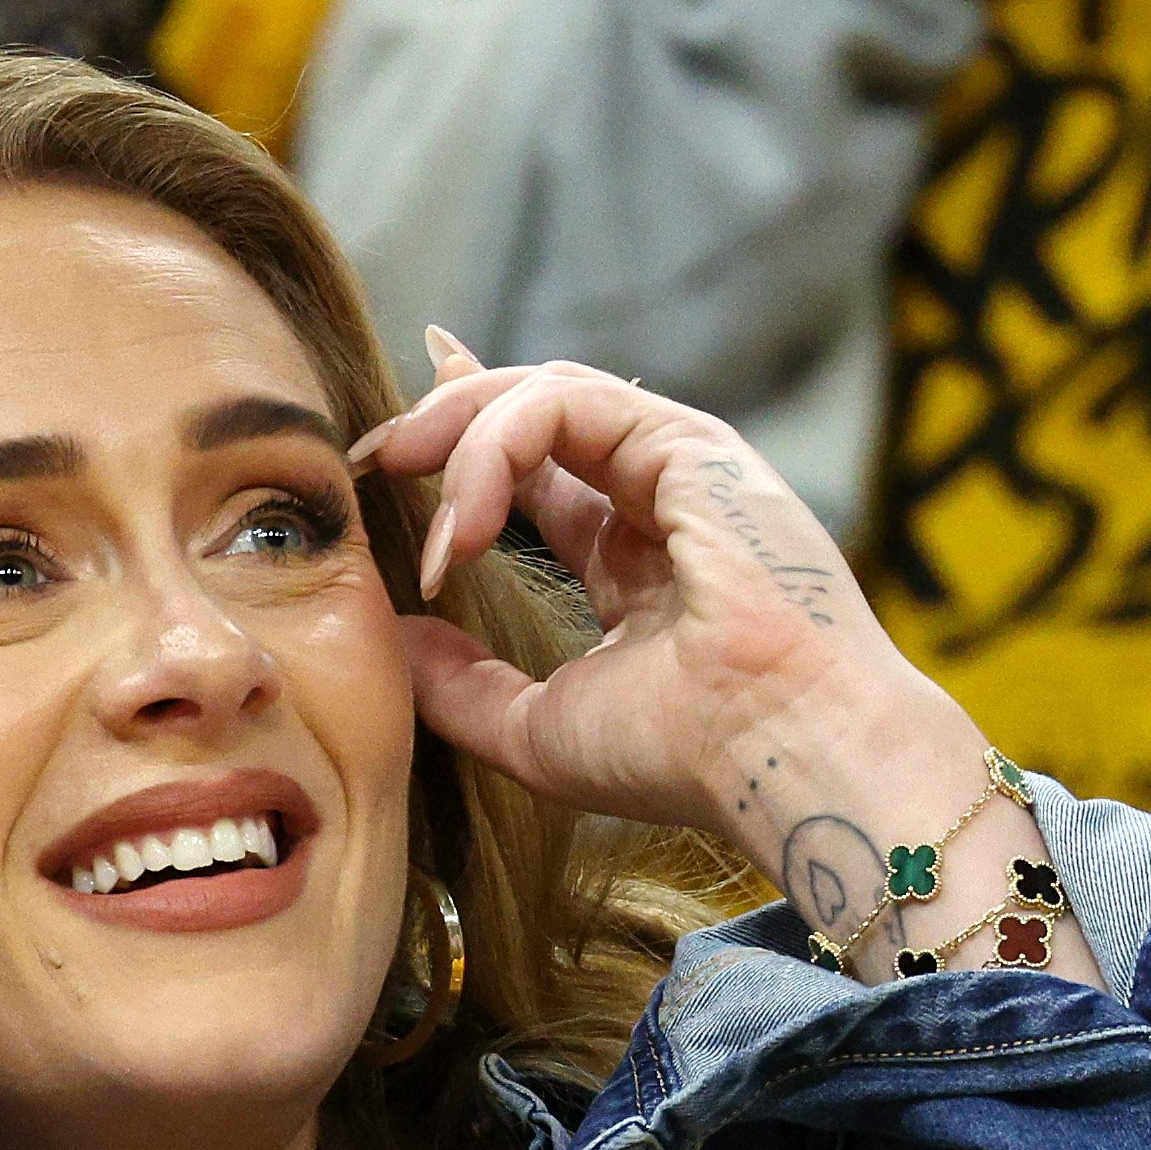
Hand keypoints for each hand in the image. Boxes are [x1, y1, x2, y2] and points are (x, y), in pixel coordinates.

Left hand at [369, 341, 1101, 988]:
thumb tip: (391, 639)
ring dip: (457, 434)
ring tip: (402, 485)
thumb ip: (460, 685)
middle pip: (536, 409)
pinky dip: (495, 448)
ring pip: (543, 393)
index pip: (539, 465)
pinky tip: (465, 525)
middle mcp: (658, 499)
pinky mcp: (689, 444)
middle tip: (371, 455)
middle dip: (443, 417)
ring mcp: (680, 465)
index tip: (390, 441)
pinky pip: (566, 404)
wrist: (779, 755)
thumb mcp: (535, 728)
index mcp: (632, 556)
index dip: (463, 440)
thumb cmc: (683, 757)